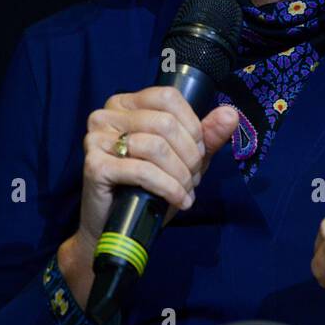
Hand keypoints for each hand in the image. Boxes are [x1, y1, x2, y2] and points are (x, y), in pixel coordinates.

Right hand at [72, 86, 240, 256]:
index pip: (168, 97)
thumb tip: (231, 114)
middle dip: (189, 155)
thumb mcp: (182, 158)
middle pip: (164, 123)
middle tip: (193, 178)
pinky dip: (168, 187)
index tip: (198, 153)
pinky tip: (178, 201)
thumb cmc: (147, 188)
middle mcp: (105, 115)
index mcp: (125, 103)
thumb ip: (206, 135)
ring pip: (155, 146)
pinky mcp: (93, 165)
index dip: (192, 125)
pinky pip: (142, 171)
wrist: (115, 227)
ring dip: (180, 174)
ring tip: (186, 191)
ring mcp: (96, 139)